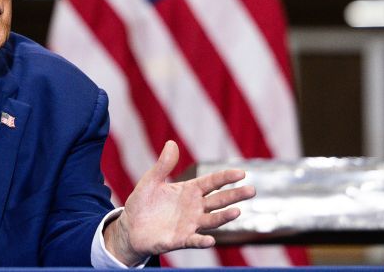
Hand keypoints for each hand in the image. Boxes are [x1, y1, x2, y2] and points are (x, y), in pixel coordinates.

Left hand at [104, 140, 253, 264]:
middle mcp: (194, 208)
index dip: (226, 177)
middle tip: (252, 190)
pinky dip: (202, 241)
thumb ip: (163, 165)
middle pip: (218, 200)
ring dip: (224, 217)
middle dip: (235, 195)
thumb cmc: (143, 202)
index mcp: (189, 190)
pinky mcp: (180, 240)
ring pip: (212, 220)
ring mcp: (190, 224)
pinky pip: (194, 241)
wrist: (131, 226)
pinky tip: (210, 240)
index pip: (212, 182)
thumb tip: (171, 143)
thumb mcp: (151, 180)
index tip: (242, 172)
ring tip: (237, 212)